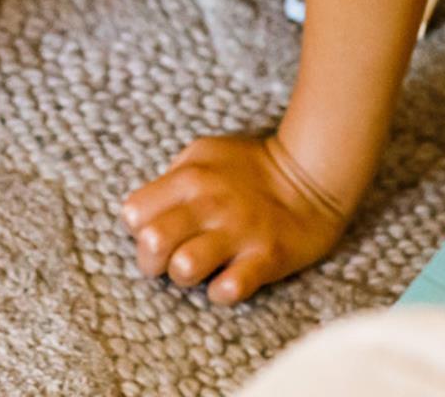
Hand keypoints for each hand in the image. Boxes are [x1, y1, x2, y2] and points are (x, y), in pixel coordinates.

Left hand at [121, 132, 353, 304]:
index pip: (132, 213)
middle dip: (153, 260)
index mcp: (189, 177)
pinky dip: (222, 291)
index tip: (158, 231)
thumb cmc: (251, 168)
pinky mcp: (266, 257)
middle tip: (171, 258)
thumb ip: (172, 177)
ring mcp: (238, 232)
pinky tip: (228, 280)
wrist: (312, 175)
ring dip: (186, 276)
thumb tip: (146, 210)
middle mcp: (209, 203)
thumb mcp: (204, 154)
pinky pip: (230, 289)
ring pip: (183, 268)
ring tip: (202, 269)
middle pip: (151, 243)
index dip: (139, 229)